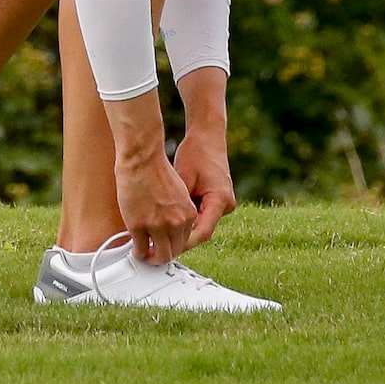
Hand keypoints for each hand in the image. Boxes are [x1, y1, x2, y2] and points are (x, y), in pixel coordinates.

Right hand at [112, 145, 197, 264]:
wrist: (142, 158)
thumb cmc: (156, 168)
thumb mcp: (178, 191)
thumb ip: (177, 209)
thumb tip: (170, 219)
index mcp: (188, 214)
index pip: (185, 239)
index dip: (174, 244)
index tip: (167, 244)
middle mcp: (176, 223)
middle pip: (175, 251)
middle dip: (165, 255)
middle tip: (156, 254)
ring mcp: (157, 226)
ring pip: (159, 255)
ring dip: (153, 258)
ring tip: (146, 255)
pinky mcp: (139, 226)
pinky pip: (140, 248)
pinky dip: (138, 252)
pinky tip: (135, 249)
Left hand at [172, 124, 237, 251]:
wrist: (208, 136)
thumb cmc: (195, 153)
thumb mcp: (182, 178)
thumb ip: (177, 203)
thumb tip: (160, 224)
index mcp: (219, 200)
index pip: (203, 232)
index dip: (183, 242)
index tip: (166, 247)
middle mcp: (225, 205)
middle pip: (202, 230)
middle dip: (181, 237)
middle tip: (159, 243)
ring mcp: (223, 203)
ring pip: (201, 224)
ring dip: (183, 228)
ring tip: (161, 233)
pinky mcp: (217, 200)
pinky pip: (202, 214)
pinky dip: (187, 218)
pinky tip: (169, 219)